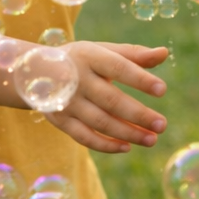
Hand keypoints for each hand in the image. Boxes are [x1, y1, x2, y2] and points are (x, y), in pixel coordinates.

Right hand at [45, 42, 168, 153]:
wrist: (33, 72)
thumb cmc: (82, 59)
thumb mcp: (104, 51)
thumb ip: (134, 54)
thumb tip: (165, 52)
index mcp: (91, 56)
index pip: (118, 68)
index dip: (140, 79)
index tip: (162, 90)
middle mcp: (77, 79)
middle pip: (111, 100)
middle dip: (138, 115)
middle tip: (162, 125)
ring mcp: (67, 102)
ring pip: (100, 122)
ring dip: (127, 133)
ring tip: (152, 139)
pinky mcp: (60, 121)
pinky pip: (84, 137)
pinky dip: (105, 145)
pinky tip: (127, 147)